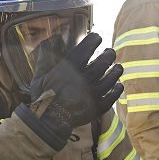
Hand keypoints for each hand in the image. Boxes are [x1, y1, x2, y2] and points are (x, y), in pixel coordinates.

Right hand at [16, 33, 123, 149]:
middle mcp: (84, 78)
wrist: (47, 122)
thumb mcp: (39, 76)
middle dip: (109, 54)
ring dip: (116, 71)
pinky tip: (119, 85)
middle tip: (110, 52)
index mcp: (70, 68)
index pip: (87, 47)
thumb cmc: (43, 98)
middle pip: (104, 61)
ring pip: (111, 78)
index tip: (97, 37)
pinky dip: (117, 90)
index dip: (94, 39)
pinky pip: (112, 96)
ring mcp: (93, 93)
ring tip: (118, 67)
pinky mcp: (97, 107)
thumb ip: (44, 58)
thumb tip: (48, 41)